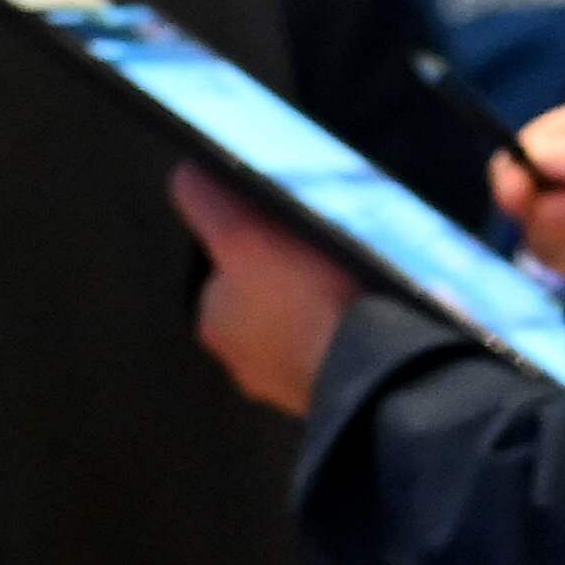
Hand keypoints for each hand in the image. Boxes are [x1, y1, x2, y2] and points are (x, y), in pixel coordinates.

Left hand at [170, 165, 354, 416]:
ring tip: (356, 284)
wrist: (378, 370)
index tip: (285, 228)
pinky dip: (352, 336)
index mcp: (215, 323)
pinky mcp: (338, 393)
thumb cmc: (305, 300)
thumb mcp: (242, 233)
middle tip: (326, 254)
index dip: (252, 241)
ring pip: (306, 330)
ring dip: (325, 310)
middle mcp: (247, 362)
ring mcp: (294, 385)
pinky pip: (341, 353)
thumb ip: (207, 199)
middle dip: (291, 281)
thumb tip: (187, 172)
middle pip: (266, 301)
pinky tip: (376, 316)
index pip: (224, 270)